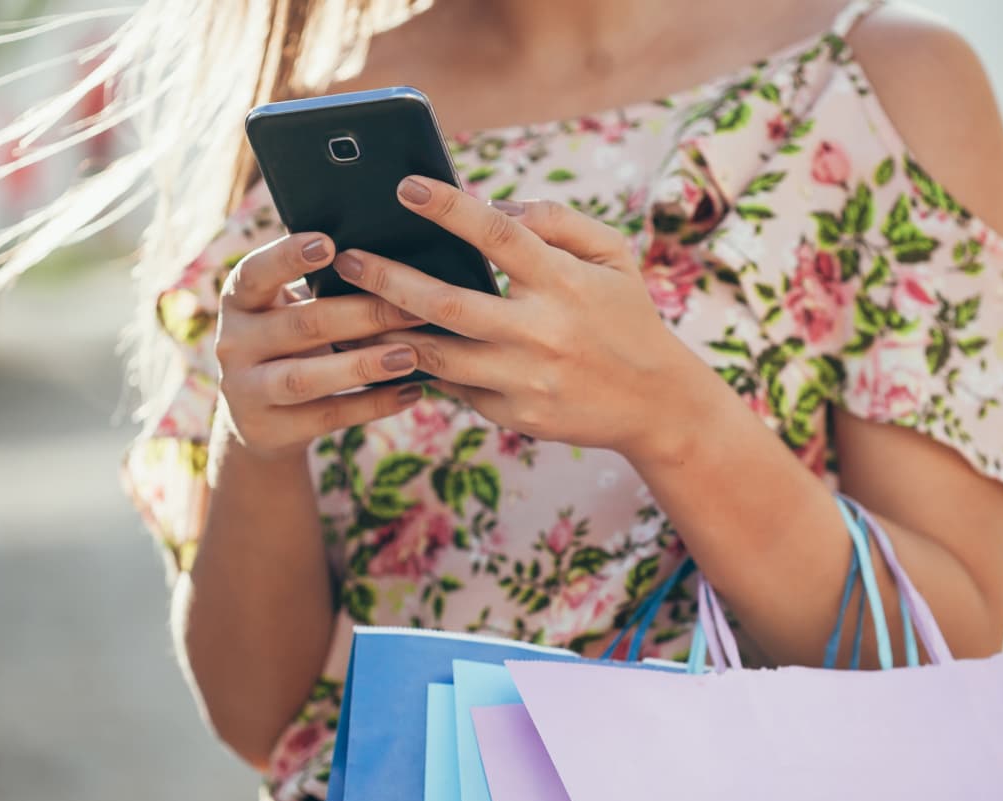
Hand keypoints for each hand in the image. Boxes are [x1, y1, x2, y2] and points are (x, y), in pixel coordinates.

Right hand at [214, 232, 428, 459]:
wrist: (255, 418)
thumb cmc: (290, 342)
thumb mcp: (288, 310)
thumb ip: (320, 288)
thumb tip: (392, 261)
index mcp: (239, 301)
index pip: (254, 274)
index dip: (287, 257)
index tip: (329, 244)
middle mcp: (233, 343)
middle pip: (300, 326)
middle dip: (362, 315)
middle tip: (413, 307)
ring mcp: (245, 391)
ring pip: (306, 378)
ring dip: (362, 366)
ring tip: (410, 356)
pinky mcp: (268, 430)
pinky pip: (327, 416)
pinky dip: (373, 405)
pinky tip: (412, 392)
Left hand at [330, 176, 715, 461]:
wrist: (656, 403)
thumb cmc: (627, 318)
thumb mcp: (613, 257)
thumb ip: (559, 221)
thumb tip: (497, 204)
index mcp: (565, 283)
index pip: (497, 234)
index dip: (448, 206)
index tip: (406, 185)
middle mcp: (541, 331)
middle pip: (446, 302)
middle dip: (388, 278)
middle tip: (346, 259)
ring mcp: (525, 378)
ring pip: (437, 354)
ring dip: (385, 333)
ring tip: (346, 312)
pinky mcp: (516, 414)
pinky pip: (455, 388)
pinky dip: (420, 368)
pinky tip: (385, 351)